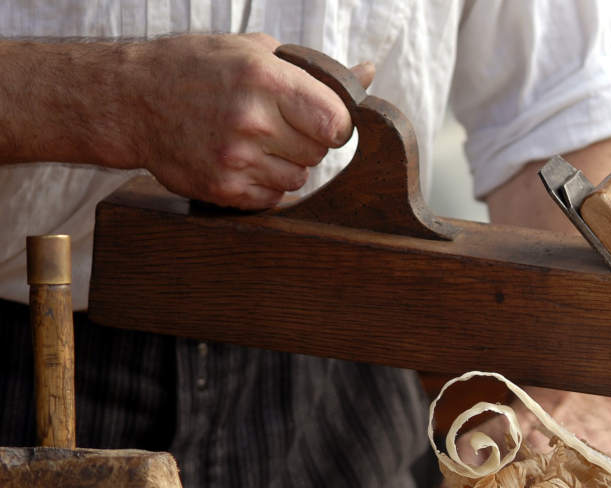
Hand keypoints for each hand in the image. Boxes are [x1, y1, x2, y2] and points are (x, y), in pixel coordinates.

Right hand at [129, 34, 373, 208]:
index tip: (322, 121)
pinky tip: (240, 160)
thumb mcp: (253, 51)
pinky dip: (263, 186)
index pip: (337, 124)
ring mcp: (235, 159)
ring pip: (297, 180)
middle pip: (318, 153)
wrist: (131, 99)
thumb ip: (313, 69)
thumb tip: (367, 74)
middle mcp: (252, 121)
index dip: (335, 125)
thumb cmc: (196, 68)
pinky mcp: (222, 188)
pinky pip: (271, 200)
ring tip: (255, 142)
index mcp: (266, 80)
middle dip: (307, 142)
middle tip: (278, 126)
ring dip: (285, 165)